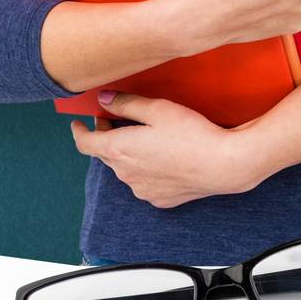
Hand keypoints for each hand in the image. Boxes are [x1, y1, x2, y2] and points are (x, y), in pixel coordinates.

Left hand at [70, 91, 262, 208]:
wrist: (222, 165)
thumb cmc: (190, 133)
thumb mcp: (156, 109)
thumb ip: (126, 104)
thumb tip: (103, 100)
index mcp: (119, 150)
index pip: (86, 144)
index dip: (79, 132)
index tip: (78, 124)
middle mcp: (125, 174)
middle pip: (106, 154)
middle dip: (107, 135)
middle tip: (117, 118)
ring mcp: (142, 190)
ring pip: (125, 168)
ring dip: (127, 152)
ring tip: (145, 136)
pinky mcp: (160, 199)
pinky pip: (144, 182)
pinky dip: (145, 168)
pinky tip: (163, 156)